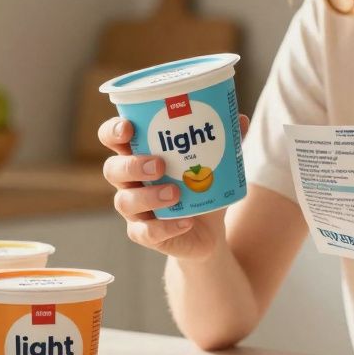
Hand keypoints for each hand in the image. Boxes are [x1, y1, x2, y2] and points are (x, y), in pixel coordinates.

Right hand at [99, 115, 248, 260]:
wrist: (208, 232)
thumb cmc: (202, 187)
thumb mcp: (215, 164)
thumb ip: (226, 142)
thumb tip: (241, 120)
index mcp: (139, 155)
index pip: (113, 139)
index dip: (113, 131)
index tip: (128, 127)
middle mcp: (130, 182)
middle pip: (112, 169)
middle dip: (132, 165)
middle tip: (159, 164)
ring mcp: (134, 210)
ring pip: (125, 202)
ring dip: (148, 196)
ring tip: (175, 193)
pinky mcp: (145, 235)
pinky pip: (145, 233)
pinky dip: (165, 228)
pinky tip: (185, 222)